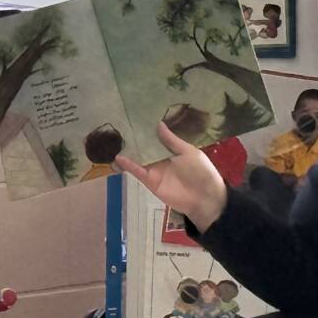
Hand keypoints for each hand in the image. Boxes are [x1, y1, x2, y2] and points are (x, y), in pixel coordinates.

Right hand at [115, 122, 229, 228]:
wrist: (204, 197)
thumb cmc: (201, 171)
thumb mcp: (188, 152)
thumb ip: (171, 140)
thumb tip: (159, 124)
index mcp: (172, 151)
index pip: (156, 139)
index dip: (147, 131)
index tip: (135, 119)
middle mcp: (161, 160)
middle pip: (145, 148)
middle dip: (134, 139)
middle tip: (119, 125)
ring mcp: (155, 171)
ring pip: (139, 159)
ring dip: (128, 152)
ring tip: (113, 140)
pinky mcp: (151, 182)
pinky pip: (138, 172)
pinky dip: (129, 165)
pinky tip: (119, 157)